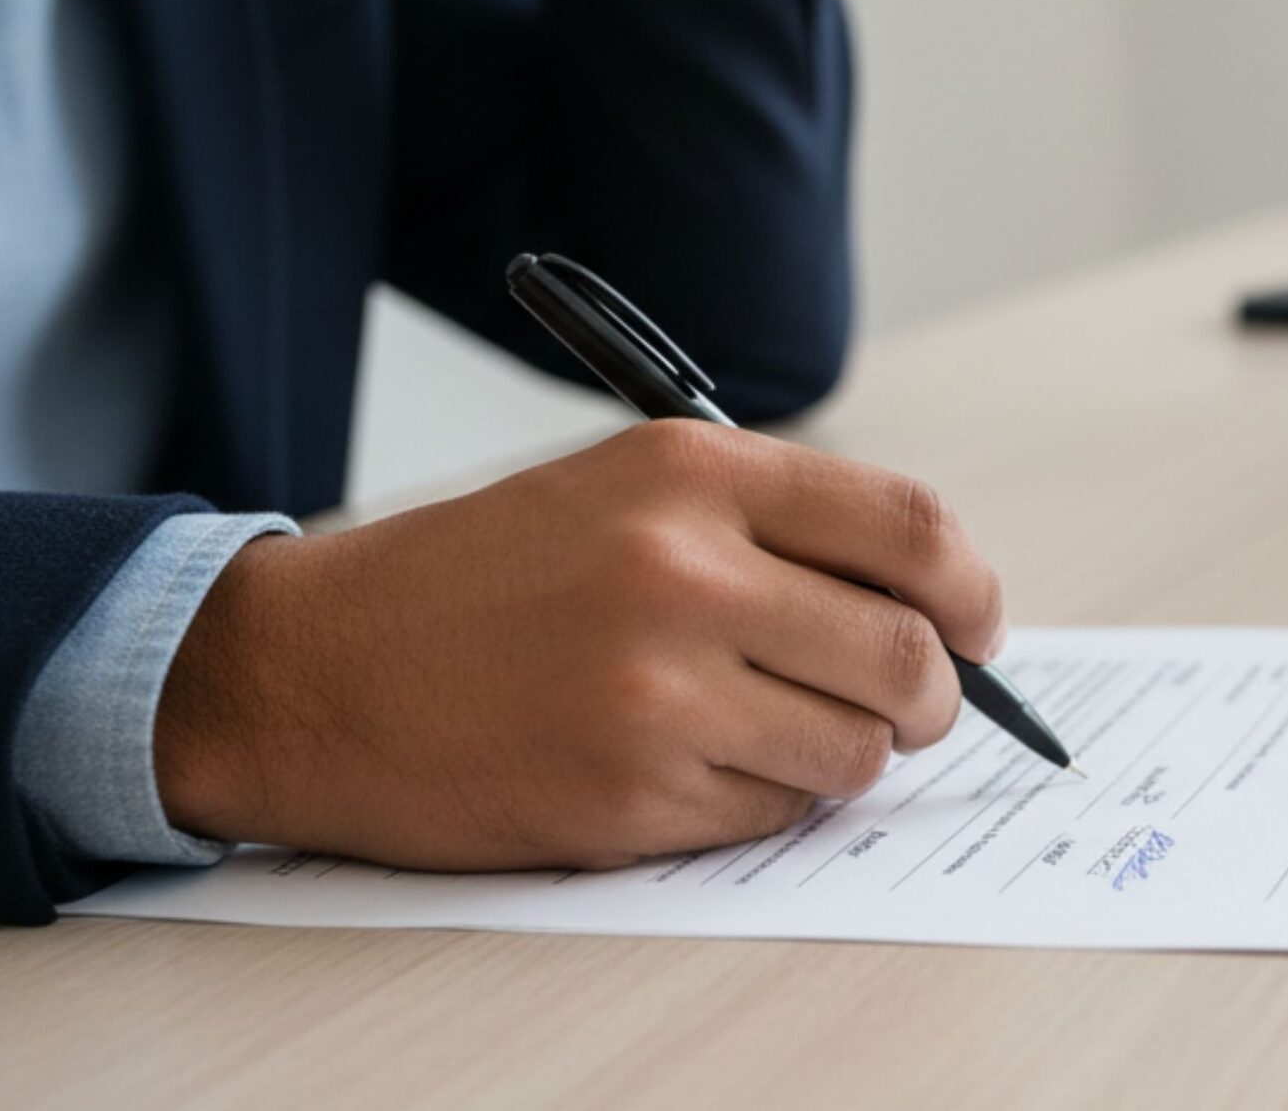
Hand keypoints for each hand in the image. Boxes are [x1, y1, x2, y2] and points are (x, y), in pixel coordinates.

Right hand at [156, 422, 1005, 869]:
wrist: (310, 668)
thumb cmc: (475, 580)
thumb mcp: (623, 489)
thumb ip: (771, 526)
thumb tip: (926, 601)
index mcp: (691, 473)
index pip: (909, 527)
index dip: (970, 588)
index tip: (978, 625)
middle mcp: (683, 571)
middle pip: (906, 654)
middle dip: (933, 697)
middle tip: (912, 707)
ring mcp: (655, 689)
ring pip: (854, 750)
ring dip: (844, 756)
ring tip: (775, 732)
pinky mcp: (627, 794)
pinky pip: (771, 815)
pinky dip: (761, 803)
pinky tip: (690, 768)